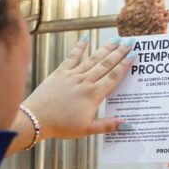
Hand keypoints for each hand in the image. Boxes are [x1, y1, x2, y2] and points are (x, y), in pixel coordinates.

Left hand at [18, 36, 134, 140]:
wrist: (35, 119)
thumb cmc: (60, 126)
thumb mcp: (86, 129)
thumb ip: (107, 126)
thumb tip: (127, 124)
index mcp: (93, 95)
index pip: (112, 77)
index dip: (124, 66)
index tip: (133, 55)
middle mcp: (84, 82)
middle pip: (106, 64)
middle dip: (119, 52)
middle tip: (130, 42)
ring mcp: (72, 75)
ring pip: (93, 59)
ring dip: (105, 48)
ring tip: (116, 39)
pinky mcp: (60, 73)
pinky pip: (72, 57)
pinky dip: (79, 47)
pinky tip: (85, 38)